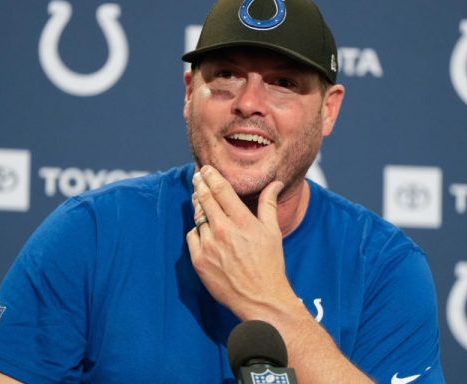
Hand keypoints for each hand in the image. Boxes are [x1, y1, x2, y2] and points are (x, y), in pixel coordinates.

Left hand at [186, 165, 296, 319]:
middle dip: (199, 184)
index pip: (221, 190)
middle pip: (204, 198)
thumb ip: (268, 204)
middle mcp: (223, 231)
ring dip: (198, 207)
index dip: (211, 175)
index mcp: (242, 221)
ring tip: (200, 201)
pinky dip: (197, 231)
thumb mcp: (273, 232)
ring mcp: (209, 246)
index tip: (206, 168)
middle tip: (197, 176)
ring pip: (197, 217)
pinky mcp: (199, 260)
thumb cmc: (270, 265)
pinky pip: (192, 236)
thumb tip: (274, 183)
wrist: (260, 299)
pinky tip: (204, 230)